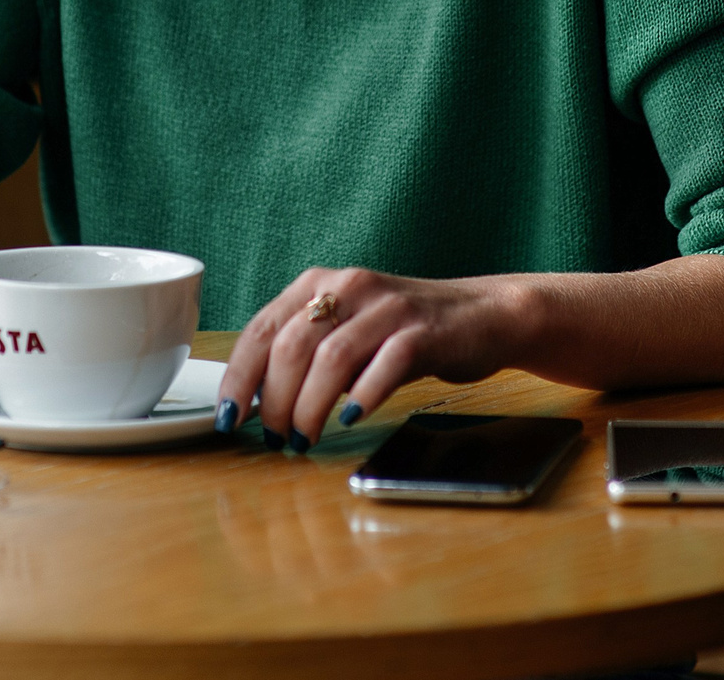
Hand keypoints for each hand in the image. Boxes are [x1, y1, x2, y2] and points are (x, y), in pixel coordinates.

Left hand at [218, 255, 723, 446]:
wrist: (493, 317)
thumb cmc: (410, 333)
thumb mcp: (350, 334)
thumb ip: (305, 354)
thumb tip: (254, 405)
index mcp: (320, 285)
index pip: (260, 329)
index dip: (239, 378)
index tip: (230, 419)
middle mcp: (349, 287)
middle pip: (290, 344)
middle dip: (274, 400)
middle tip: (276, 439)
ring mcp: (389, 306)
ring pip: (331, 354)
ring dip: (310, 404)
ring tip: (304, 439)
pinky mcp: (426, 329)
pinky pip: (388, 361)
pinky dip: (364, 391)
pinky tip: (350, 419)